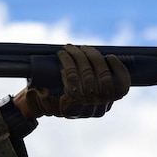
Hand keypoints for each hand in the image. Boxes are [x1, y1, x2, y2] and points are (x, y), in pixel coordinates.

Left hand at [16, 44, 130, 118]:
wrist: (34, 104)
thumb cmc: (57, 91)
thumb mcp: (78, 86)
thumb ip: (92, 76)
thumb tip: (104, 57)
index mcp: (102, 106)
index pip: (122, 88)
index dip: (120, 70)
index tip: (110, 57)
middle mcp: (96, 109)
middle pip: (105, 80)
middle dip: (95, 58)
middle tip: (85, 48)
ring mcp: (82, 108)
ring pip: (88, 77)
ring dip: (79, 57)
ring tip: (71, 48)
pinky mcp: (65, 104)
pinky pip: (71, 78)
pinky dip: (67, 62)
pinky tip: (64, 54)